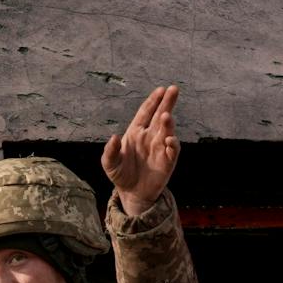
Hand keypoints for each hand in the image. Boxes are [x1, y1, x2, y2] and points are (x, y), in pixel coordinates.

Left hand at [102, 84, 181, 215]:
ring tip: (166, 116)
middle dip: (167, 103)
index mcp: (136, 132)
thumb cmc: (120, 174)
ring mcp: (159, 148)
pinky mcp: (167, 162)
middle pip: (160, 116)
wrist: (131, 193)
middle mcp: (150, 137)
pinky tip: (169, 139)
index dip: (153, 101)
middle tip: (174, 89)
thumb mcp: (109, 163)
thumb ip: (110, 151)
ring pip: (167, 132)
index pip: (146, 113)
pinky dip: (172, 144)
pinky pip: (172, 150)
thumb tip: (114, 137)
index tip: (160, 89)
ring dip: (168, 123)